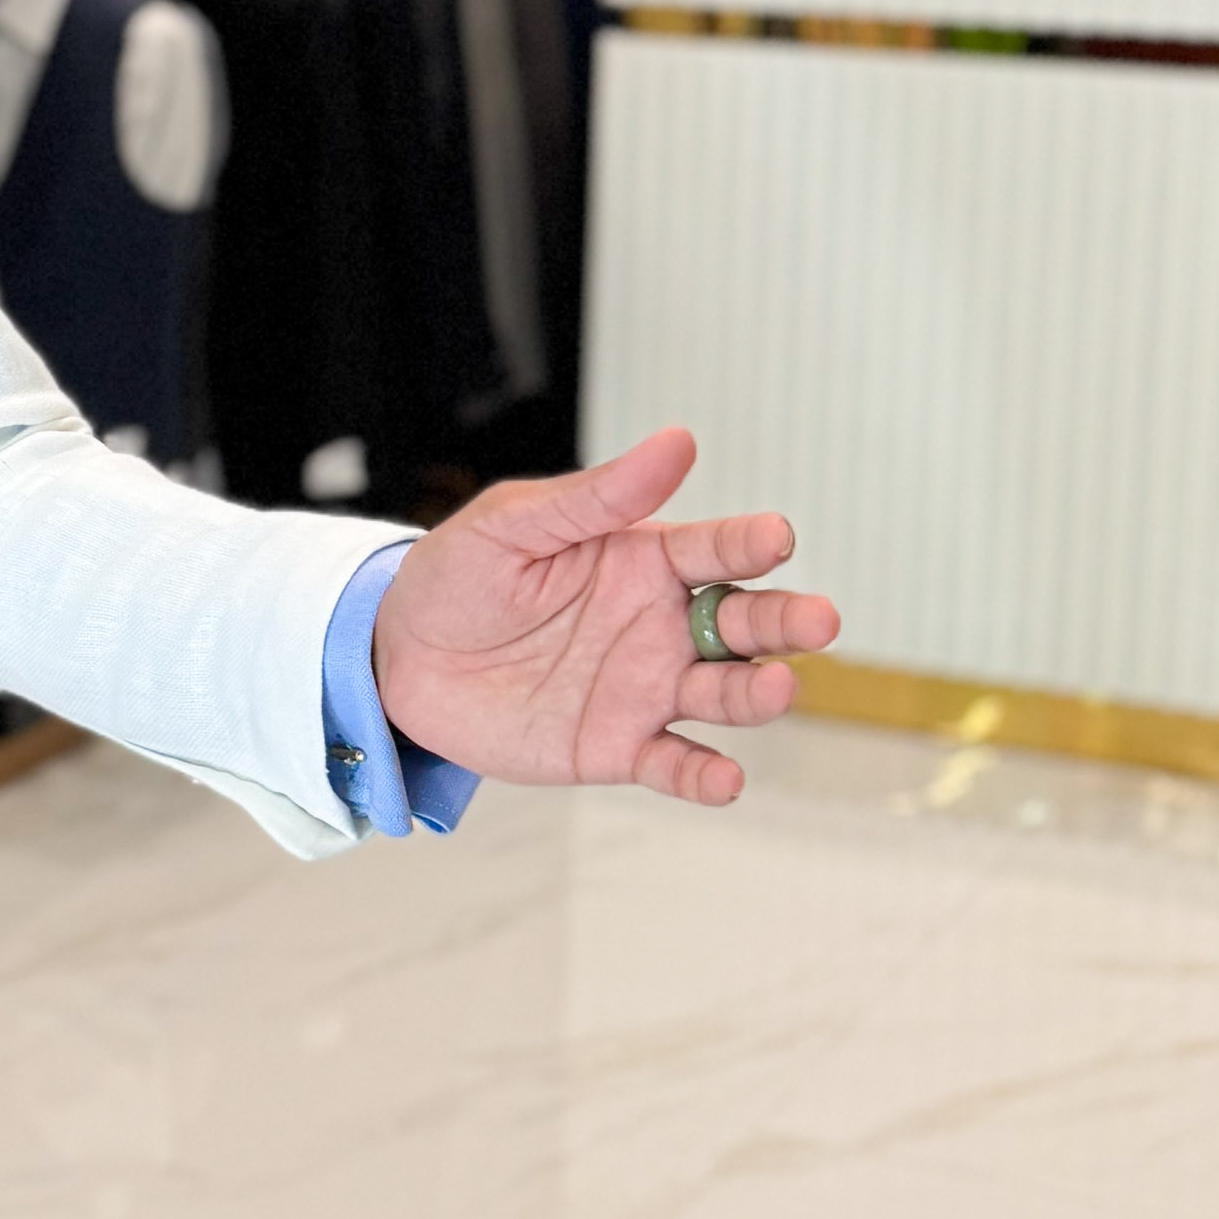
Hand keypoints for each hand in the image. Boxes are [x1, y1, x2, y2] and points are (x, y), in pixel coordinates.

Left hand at [370, 426, 839, 809]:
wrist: (399, 657)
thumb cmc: (459, 576)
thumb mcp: (514, 525)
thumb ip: (596, 497)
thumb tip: (678, 441)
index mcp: (643, 560)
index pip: (713, 550)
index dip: (749, 544)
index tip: (775, 538)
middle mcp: (663, 624)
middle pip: (744, 623)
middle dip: (786, 622)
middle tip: (819, 620)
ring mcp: (647, 688)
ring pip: (725, 694)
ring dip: (758, 694)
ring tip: (777, 686)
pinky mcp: (618, 746)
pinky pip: (673, 763)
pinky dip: (704, 775)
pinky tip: (724, 778)